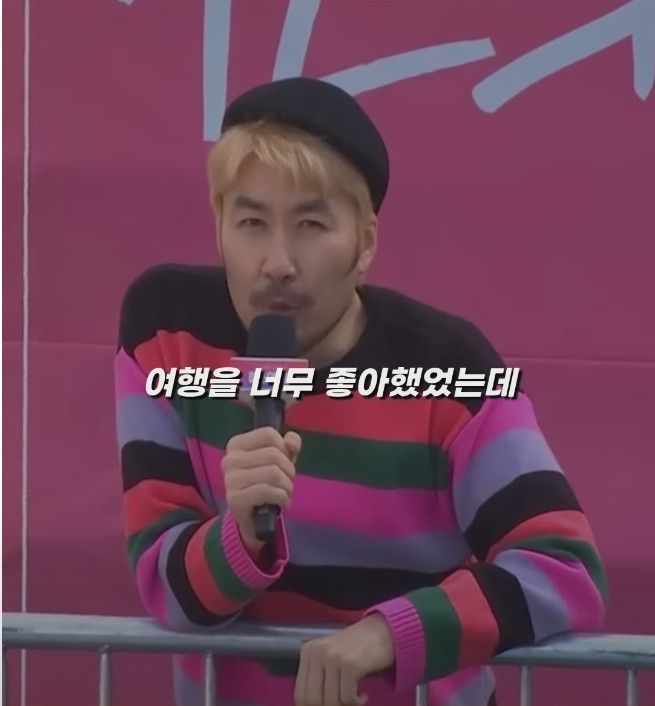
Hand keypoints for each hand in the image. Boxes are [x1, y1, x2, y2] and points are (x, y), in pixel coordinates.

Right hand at [222, 427, 300, 552]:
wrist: (255, 518)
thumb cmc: (267, 482)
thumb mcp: (282, 458)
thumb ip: (290, 444)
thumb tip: (291, 442)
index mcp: (237, 444)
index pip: (269, 434)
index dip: (284, 448)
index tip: (283, 461)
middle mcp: (229, 459)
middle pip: (273, 454)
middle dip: (288, 470)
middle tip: (285, 481)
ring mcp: (230, 479)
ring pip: (273, 473)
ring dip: (287, 486)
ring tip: (284, 492)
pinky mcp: (234, 499)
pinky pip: (268, 491)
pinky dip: (282, 497)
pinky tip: (281, 502)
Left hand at [294, 614, 394, 705]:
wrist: (382, 631)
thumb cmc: (355, 649)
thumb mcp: (329, 657)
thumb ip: (318, 678)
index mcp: (308, 651)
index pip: (300, 694)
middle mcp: (317, 652)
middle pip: (313, 701)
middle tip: (343, 704)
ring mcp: (333, 657)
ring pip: (331, 702)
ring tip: (355, 698)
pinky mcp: (350, 664)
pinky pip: (347, 699)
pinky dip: (356, 703)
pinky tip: (363, 695)